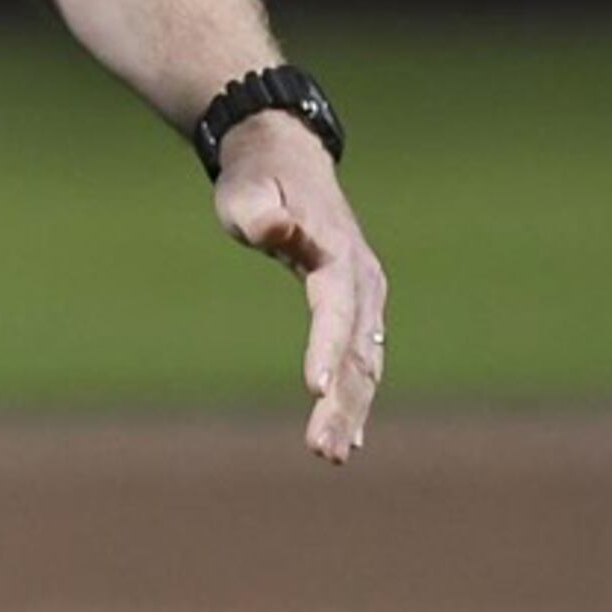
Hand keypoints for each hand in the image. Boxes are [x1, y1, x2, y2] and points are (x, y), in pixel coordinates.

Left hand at [212, 111, 387, 464]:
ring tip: (331, 456)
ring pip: (365, 362)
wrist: (286, 155)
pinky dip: (357, 398)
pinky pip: (363, 360)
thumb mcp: (246, 190)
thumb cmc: (257, 177)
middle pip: (358, 349)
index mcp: (337, 251)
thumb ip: (261, 213)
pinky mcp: (358, 307)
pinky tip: (351, 438)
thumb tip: (274, 229)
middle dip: (342, 403)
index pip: (335, 309)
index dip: (327, 350)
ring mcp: (365, 295)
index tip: (314, 389)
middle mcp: (361, 278)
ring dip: (351, 410)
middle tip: (322, 451)